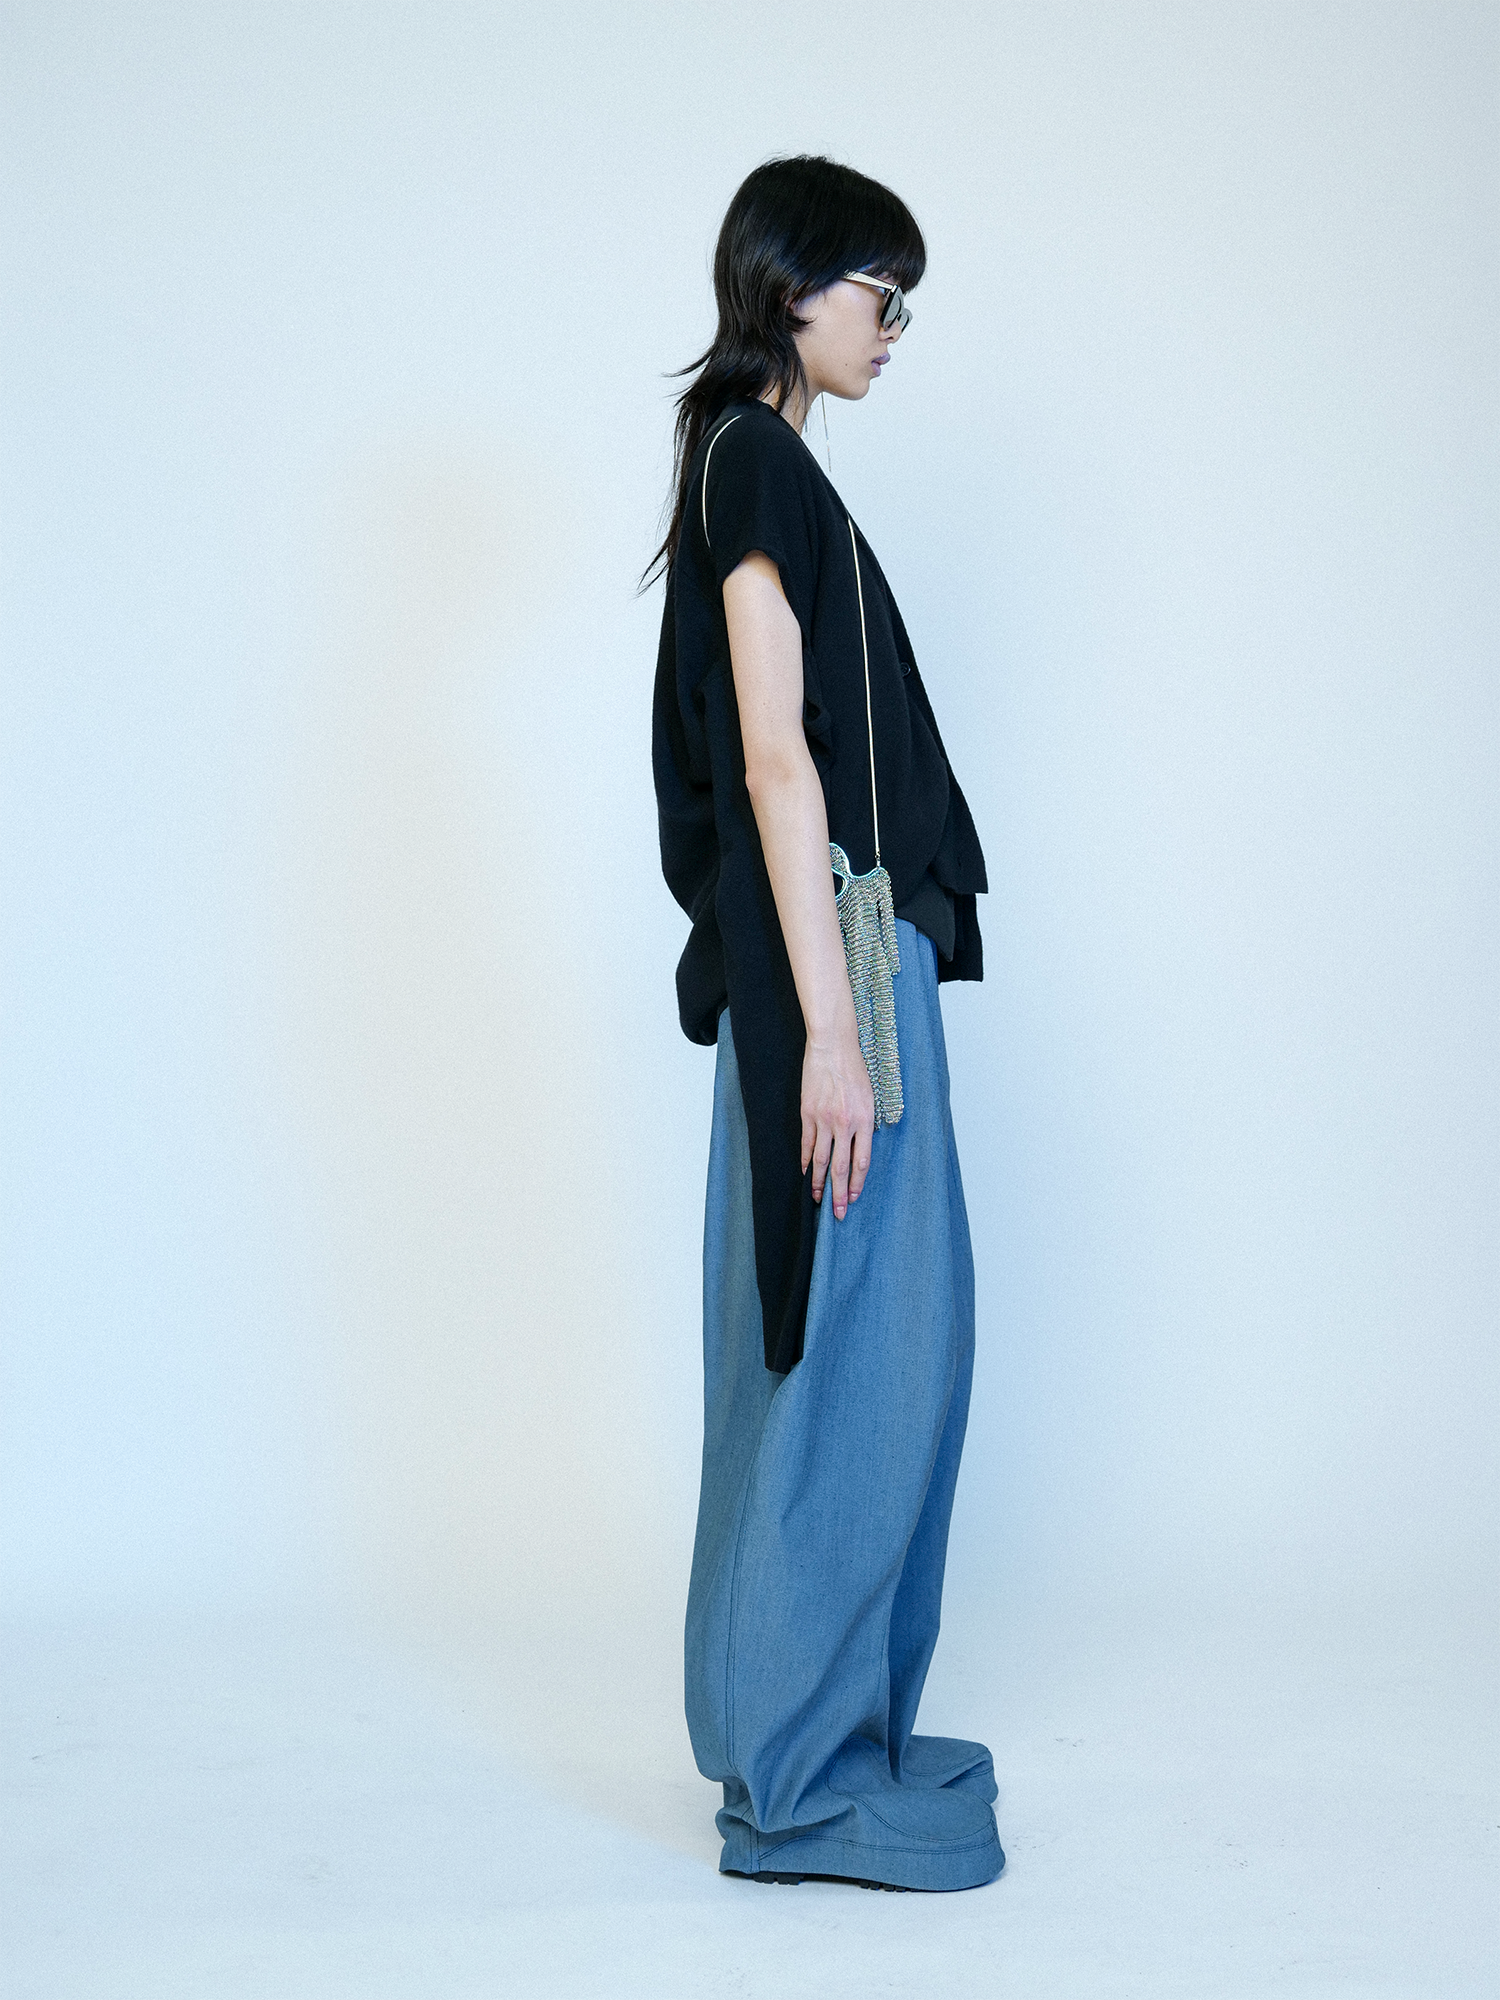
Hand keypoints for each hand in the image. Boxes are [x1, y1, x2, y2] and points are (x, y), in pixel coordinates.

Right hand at [801, 1033, 874, 1219]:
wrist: (833, 1047)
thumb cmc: (855, 1069)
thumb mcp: (870, 1097)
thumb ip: (865, 1124)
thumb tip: (860, 1147)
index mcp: (864, 1121)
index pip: (861, 1162)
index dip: (857, 1184)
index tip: (853, 1199)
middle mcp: (844, 1123)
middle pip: (842, 1167)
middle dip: (839, 1193)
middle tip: (837, 1213)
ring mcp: (824, 1119)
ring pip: (822, 1159)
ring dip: (819, 1181)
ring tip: (818, 1198)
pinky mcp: (808, 1113)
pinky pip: (806, 1143)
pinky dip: (806, 1159)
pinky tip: (805, 1171)